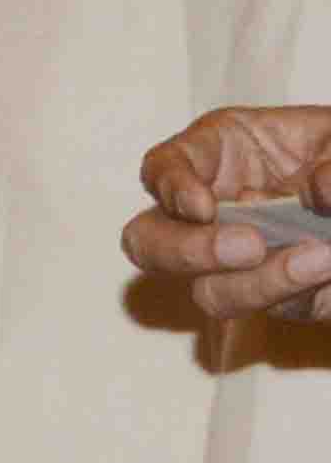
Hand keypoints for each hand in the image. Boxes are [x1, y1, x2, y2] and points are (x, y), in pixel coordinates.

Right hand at [124, 106, 330, 322]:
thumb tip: (321, 192)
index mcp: (217, 154)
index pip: (163, 168)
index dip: (171, 188)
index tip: (202, 208)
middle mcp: (211, 211)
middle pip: (150, 242)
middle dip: (188, 252)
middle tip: (250, 247)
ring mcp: (235, 260)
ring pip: (209, 291)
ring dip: (257, 284)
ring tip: (318, 261)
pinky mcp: (276, 293)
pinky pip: (275, 308)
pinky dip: (300, 293)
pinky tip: (328, 272)